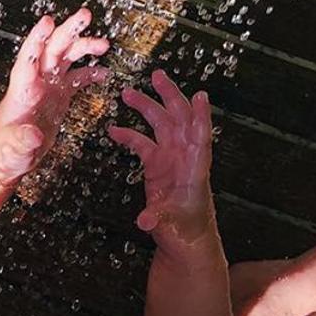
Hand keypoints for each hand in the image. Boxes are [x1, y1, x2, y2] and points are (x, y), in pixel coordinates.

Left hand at [0, 8, 108, 183]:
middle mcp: (35, 84)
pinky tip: (104, 72)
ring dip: (82, 47)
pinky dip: (89, 73)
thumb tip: (32, 136)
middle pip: (52, 50)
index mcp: (22, 91)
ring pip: (66, 58)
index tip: (47, 22)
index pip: (28, 59)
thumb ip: (20, 140)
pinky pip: (75, 79)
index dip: (37, 40)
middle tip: (84, 15)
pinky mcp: (57, 98)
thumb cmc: (1, 153)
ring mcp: (47, 88)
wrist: (3, 160)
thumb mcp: (10, 149)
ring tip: (103, 43)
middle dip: (68, 31)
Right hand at [109, 70, 215, 253]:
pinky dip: (129, 135)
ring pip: (161, 124)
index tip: (200, 96)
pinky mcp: (157, 166)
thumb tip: (143, 221)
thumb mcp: (173, 225)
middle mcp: (185, 157)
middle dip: (170, 97)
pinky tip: (113, 130)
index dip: (201, 117)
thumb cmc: (187, 231)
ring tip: (128, 94)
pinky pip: (143, 143)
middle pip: (180, 119)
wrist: (185, 240)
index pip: (201, 137)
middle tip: (157, 76)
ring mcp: (171, 159)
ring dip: (147, 108)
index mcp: (196, 168)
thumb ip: (157, 219)